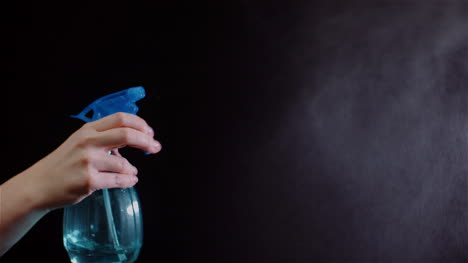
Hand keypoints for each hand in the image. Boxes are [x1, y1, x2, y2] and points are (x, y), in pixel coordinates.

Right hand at [19, 112, 160, 210]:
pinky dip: (128, 181)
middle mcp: (88, 142)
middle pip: (127, 134)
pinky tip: (130, 181)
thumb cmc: (64, 163)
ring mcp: (87, 162)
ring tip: (131, 172)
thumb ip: (104, 137)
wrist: (39, 185)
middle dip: (147, 141)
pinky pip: (118, 180)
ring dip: (132, 169)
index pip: (121, 118)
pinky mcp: (88, 181)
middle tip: (155, 147)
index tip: (150, 132)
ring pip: (124, 164)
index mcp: (88, 130)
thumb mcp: (80, 141)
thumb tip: (135, 138)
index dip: (140, 124)